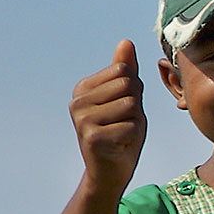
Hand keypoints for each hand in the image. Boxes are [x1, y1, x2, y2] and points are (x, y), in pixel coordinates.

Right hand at [70, 40, 146, 200]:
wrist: (112, 171)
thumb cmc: (123, 131)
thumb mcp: (128, 97)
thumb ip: (127, 70)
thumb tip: (126, 41)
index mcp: (83, 88)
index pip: (125, 71)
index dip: (134, 92)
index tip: (122, 108)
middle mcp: (77, 101)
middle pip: (128, 86)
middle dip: (135, 106)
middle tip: (123, 122)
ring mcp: (82, 119)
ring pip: (131, 105)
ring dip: (135, 122)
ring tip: (122, 132)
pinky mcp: (92, 137)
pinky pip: (131, 126)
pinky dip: (133, 137)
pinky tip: (120, 145)